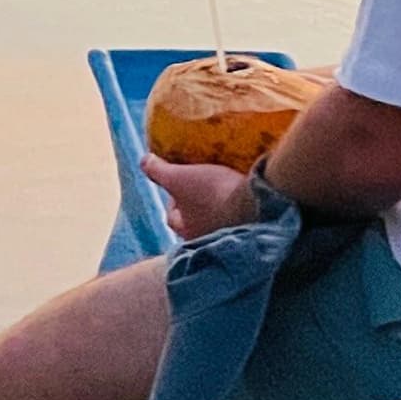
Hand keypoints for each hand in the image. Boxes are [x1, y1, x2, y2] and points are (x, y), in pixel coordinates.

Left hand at [142, 155, 259, 238]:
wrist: (256, 206)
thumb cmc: (212, 194)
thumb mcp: (179, 178)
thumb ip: (159, 171)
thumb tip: (143, 161)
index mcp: (187, 229)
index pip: (172, 217)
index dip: (172, 201)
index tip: (178, 186)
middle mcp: (207, 238)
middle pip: (195, 222)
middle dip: (196, 207)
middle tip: (202, 188)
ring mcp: (230, 236)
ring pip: (218, 222)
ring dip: (218, 209)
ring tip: (223, 190)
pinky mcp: (251, 230)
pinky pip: (240, 219)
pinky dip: (238, 209)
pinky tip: (243, 195)